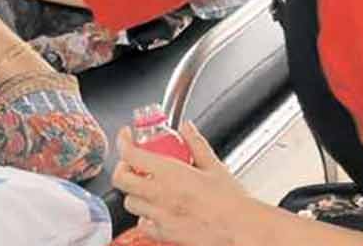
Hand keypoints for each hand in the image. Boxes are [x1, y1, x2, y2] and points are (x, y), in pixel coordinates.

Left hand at [112, 122, 254, 245]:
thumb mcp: (214, 166)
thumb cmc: (232, 203)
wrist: (242, 231)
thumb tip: (187, 128)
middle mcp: (159, 194)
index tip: (127, 136)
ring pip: (129, 202)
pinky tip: (156, 209)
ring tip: (146, 186)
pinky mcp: (164, 234)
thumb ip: (195, 143)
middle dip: (123, 167)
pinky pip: (142, 223)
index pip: (130, 154)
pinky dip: (144, 215)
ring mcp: (159, 216)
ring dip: (134, 191)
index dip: (123, 141)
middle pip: (121, 179)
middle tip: (132, 163)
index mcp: (169, 174)